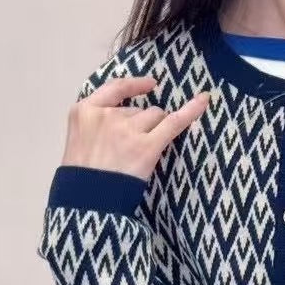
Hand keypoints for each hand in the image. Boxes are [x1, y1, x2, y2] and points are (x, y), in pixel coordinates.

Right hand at [61, 75, 209, 178]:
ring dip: (157, 130)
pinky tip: (204, 100)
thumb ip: (98, 125)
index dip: (135, 85)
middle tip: (132, 152)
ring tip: (140, 156)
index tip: (151, 84)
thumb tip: (130, 118)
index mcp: (84, 111)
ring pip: (156, 116)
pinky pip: (174, 122)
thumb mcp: (80, 141)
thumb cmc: (84, 179)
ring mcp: (127, 129)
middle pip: (139, 109)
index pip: (114, 88)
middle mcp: (107, 115)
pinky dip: (191, 111)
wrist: (88, 200)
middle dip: (143, 125)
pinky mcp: (147, 146)